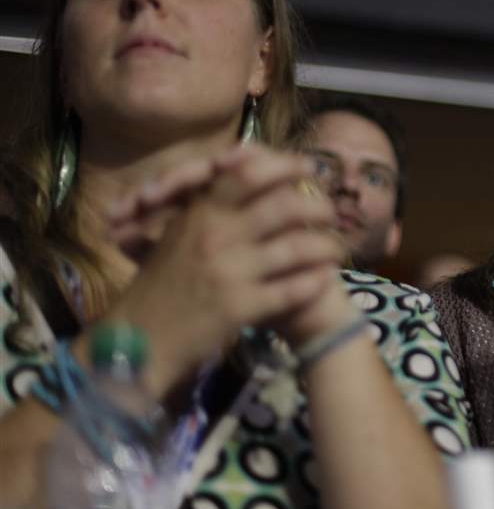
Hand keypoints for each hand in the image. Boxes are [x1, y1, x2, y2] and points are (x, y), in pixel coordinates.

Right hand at [105, 145, 342, 395]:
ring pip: (298, 247)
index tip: (310, 168)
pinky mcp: (241, 308)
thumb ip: (207, 208)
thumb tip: (242, 174)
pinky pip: (293, 289)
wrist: (140, 341)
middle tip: (331, 212)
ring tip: (338, 248)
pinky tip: (325, 278)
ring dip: (326, 246)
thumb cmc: (159, 286)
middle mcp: (218, 237)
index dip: (286, 167)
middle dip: (318, 206)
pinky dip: (315, 281)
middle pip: (285, 206)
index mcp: (201, 214)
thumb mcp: (176, 236)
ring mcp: (231, 272)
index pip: (250, 174)